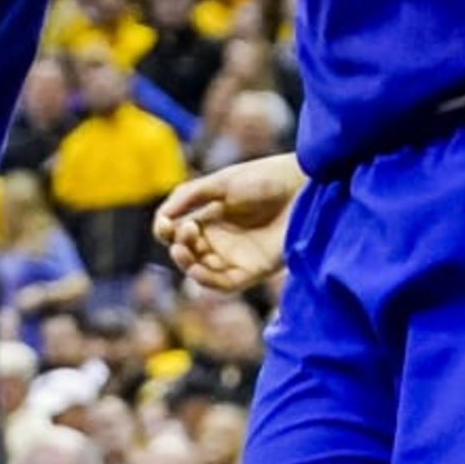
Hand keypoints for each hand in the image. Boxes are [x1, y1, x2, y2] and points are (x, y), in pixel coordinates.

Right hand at [153, 153, 304, 292]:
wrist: (303, 188)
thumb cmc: (264, 179)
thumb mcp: (220, 182)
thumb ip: (188, 197)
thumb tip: (161, 218)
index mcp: (212, 217)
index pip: (179, 232)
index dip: (167, 231)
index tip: (165, 222)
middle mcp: (222, 240)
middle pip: (188, 253)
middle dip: (178, 245)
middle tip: (185, 230)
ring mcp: (238, 256)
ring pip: (202, 271)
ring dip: (187, 264)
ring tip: (183, 248)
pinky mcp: (255, 269)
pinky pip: (225, 283)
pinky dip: (206, 280)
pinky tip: (196, 268)